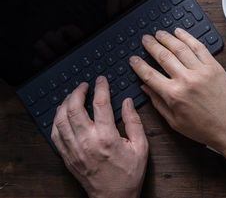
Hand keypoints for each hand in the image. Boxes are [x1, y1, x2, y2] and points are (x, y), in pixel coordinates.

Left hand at [51, 76, 147, 197]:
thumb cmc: (129, 175)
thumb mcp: (141, 147)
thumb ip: (134, 122)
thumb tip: (128, 102)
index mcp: (107, 138)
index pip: (101, 103)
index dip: (100, 87)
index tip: (101, 80)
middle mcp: (87, 141)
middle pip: (75, 108)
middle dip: (78, 91)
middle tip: (84, 85)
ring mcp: (74, 150)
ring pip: (61, 119)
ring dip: (65, 103)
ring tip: (72, 96)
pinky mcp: (67, 157)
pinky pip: (55, 134)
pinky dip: (56, 120)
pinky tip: (62, 114)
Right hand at [129, 29, 225, 195]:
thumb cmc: (203, 128)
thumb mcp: (174, 121)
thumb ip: (158, 102)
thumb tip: (145, 87)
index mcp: (174, 95)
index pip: (150, 75)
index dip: (139, 65)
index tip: (134, 59)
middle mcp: (186, 80)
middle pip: (163, 56)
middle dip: (151, 46)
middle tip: (145, 40)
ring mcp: (201, 71)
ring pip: (180, 48)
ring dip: (167, 38)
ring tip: (159, 33)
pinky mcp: (214, 67)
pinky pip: (199, 47)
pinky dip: (188, 37)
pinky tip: (180, 32)